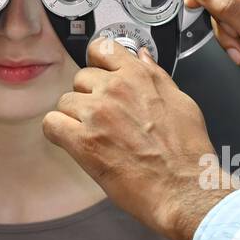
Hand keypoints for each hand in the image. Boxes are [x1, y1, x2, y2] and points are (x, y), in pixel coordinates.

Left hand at [42, 37, 235, 239]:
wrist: (184, 190)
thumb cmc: (187, 154)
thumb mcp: (181, 102)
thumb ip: (156, 76)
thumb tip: (142, 56)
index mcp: (138, 76)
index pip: (101, 48)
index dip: (97, 63)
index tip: (99, 74)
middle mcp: (114, 89)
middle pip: (81, 78)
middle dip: (90, 96)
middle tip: (105, 119)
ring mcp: (96, 113)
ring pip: (65, 102)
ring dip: (75, 118)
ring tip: (96, 136)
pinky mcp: (83, 141)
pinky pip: (51, 124)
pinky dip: (58, 133)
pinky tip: (74, 143)